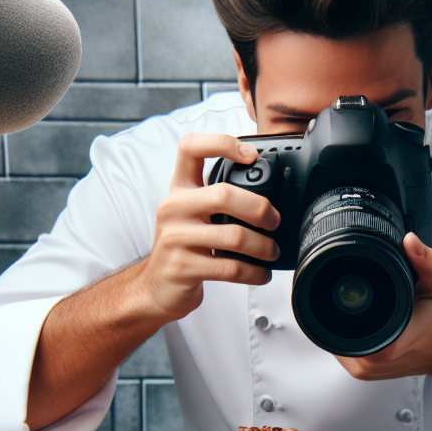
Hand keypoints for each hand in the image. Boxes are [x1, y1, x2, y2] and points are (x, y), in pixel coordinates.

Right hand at [131, 133, 280, 322]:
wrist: (157, 287)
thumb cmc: (184, 247)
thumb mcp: (193, 213)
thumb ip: (218, 198)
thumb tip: (269, 198)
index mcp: (179, 188)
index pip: (190, 147)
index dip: (222, 143)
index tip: (251, 155)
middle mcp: (174, 207)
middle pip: (224, 194)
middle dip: (260, 209)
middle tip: (274, 221)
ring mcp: (175, 238)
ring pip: (233, 236)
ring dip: (263, 247)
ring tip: (271, 252)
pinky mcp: (182, 268)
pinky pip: (230, 268)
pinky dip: (254, 272)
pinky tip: (261, 273)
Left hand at [335, 234, 431, 379]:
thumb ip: (427, 261)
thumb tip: (409, 241)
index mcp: (388, 343)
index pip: (344, 319)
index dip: (337, 299)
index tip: (342, 284)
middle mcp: (371, 362)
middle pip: (331, 326)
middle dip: (337, 304)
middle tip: (349, 286)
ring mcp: (363, 370)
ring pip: (333, 337)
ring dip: (338, 318)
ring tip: (355, 303)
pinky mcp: (360, 372)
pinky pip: (340, 347)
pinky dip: (345, 330)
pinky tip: (357, 319)